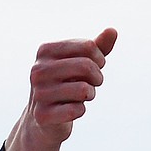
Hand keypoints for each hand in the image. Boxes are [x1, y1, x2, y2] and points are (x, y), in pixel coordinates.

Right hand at [5, 28, 117, 150]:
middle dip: (97, 77)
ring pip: (83, 90)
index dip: (99, 58)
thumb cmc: (65, 85)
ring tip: (80, 97)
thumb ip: (97, 47)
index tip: (95, 66)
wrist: (43, 120)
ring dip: (89, 94)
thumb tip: (113, 30)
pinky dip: (80, 110)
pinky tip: (69, 110)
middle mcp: (38, 70)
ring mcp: (39, 93)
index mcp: (45, 51)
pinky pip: (77, 110)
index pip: (88, 45)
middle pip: (86, 66)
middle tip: (93, 83)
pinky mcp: (43, 115)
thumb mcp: (80, 63)